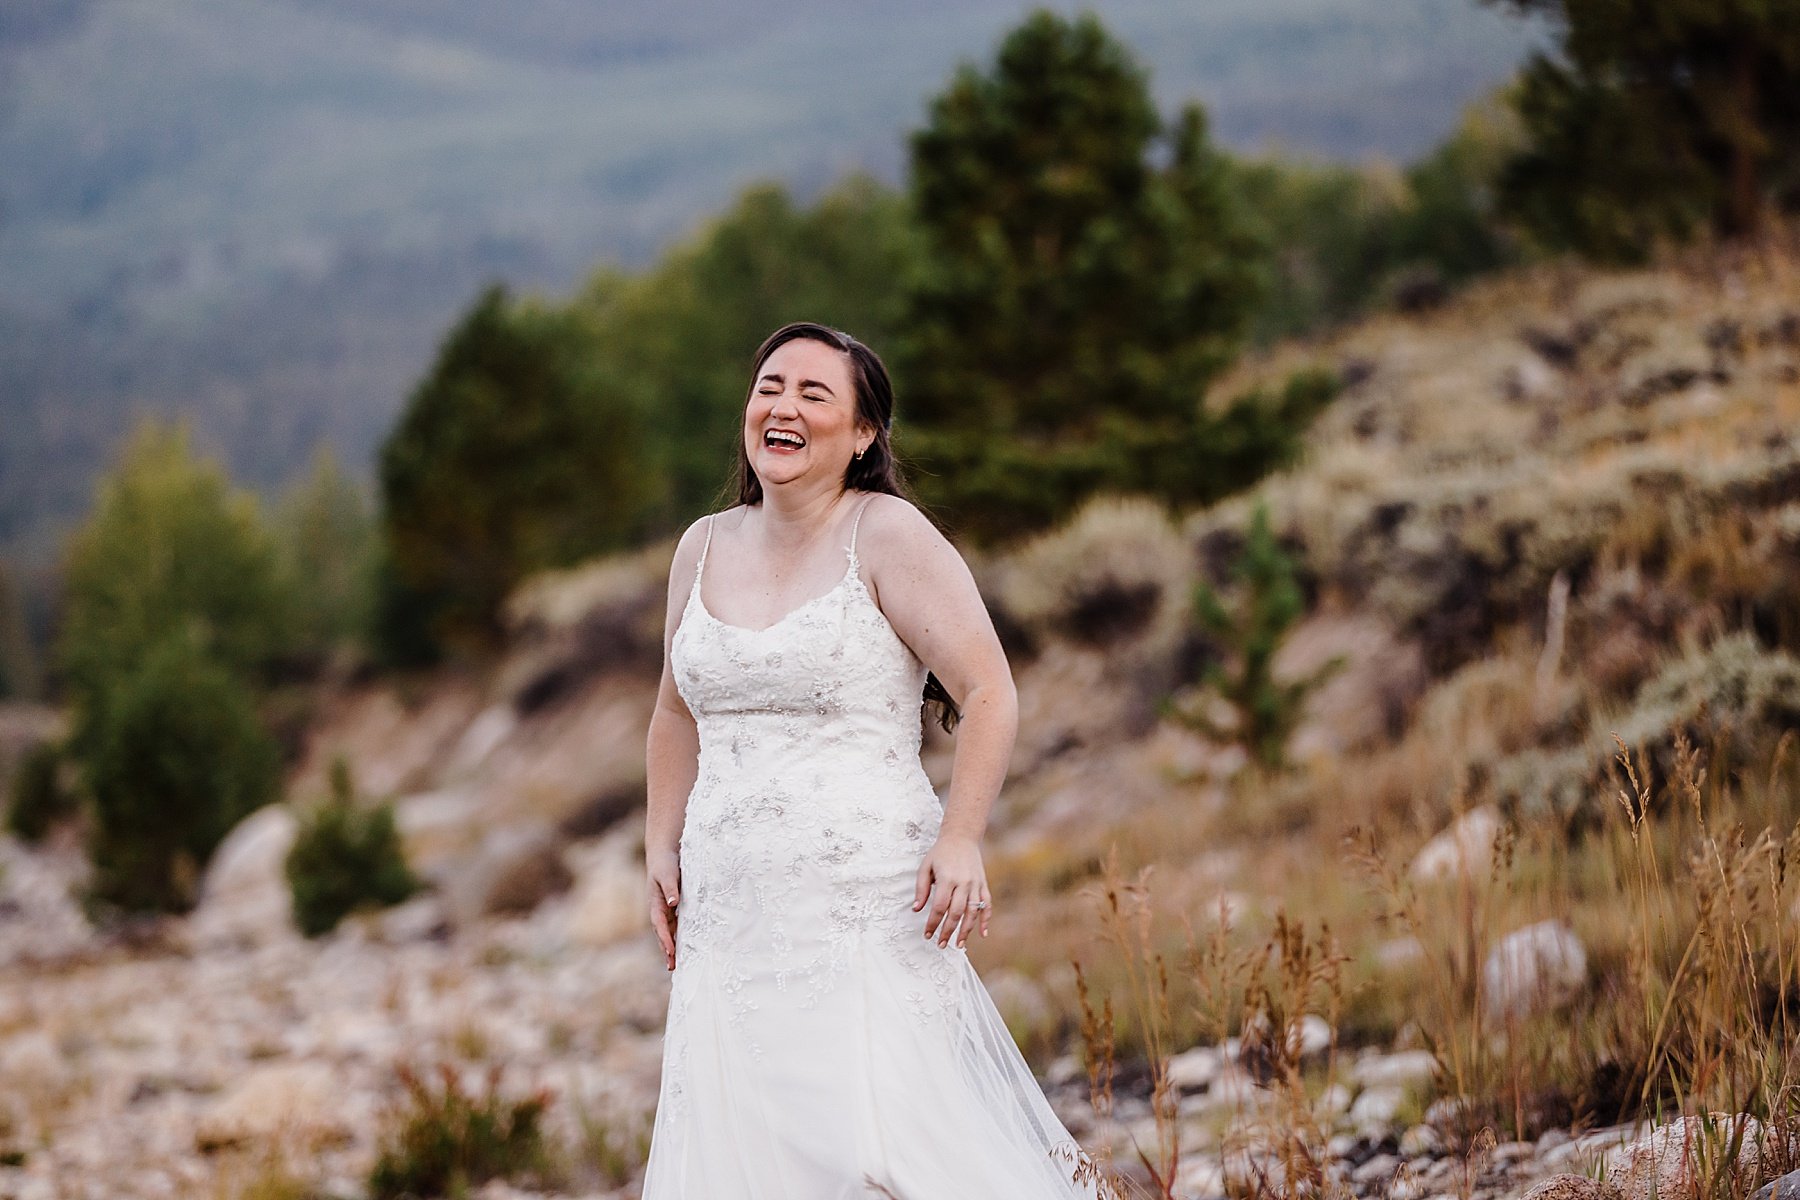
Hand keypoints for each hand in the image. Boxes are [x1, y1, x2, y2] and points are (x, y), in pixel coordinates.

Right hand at [647, 847, 680, 969]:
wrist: (664, 852)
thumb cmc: (665, 863)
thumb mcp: (667, 873)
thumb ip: (670, 888)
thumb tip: (673, 903)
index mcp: (655, 904)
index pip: (660, 925)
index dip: (665, 939)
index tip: (671, 952)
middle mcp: (660, 909)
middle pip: (662, 933)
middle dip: (666, 950)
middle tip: (672, 967)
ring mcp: (667, 909)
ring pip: (670, 931)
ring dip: (673, 946)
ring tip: (677, 964)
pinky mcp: (675, 907)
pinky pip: (677, 924)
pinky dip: (680, 936)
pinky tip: (687, 946)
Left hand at [912, 832, 989, 947]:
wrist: (962, 837)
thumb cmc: (941, 853)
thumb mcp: (925, 867)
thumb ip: (921, 888)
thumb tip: (917, 909)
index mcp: (947, 878)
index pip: (939, 907)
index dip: (933, 923)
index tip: (927, 935)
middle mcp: (963, 882)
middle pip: (956, 912)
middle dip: (948, 931)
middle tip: (941, 945)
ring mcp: (976, 884)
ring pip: (973, 912)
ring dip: (966, 931)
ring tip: (959, 945)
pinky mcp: (983, 884)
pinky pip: (987, 905)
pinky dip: (986, 920)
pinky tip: (983, 934)